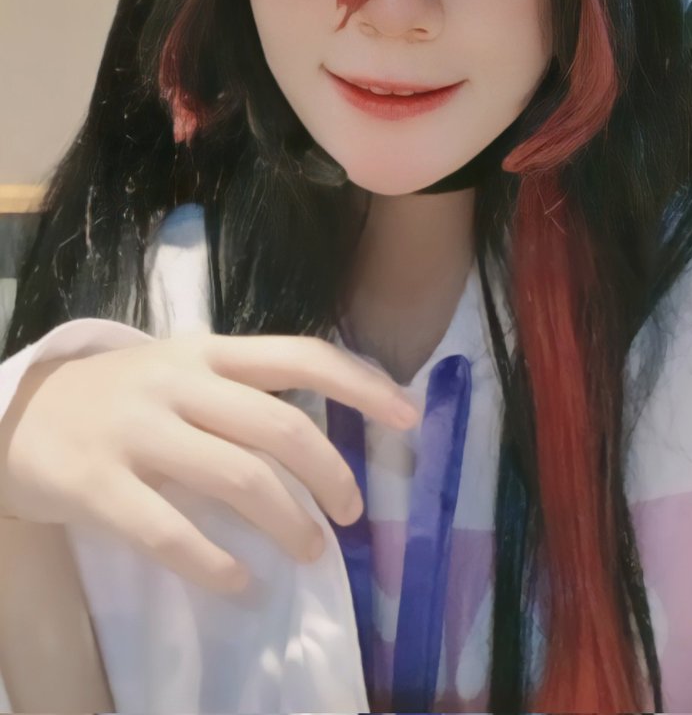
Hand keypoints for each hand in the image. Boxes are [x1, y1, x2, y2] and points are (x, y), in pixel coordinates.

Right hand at [0, 330, 420, 593]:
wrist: (17, 413)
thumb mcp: (180, 371)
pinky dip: (217, 564)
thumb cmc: (119, 396)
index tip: (408, 416)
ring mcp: (137, 431)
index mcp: (207, 352)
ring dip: (288, 522)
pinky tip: (241, 582)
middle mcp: (178, 383)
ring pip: (236, 478)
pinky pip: (171, 532)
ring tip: (308, 552)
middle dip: (329, 475)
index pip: (299, 356)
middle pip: (278, 427)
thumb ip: (242, 392)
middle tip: (348, 515)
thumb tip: (322, 439)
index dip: (361, 384)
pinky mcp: (98, 484)